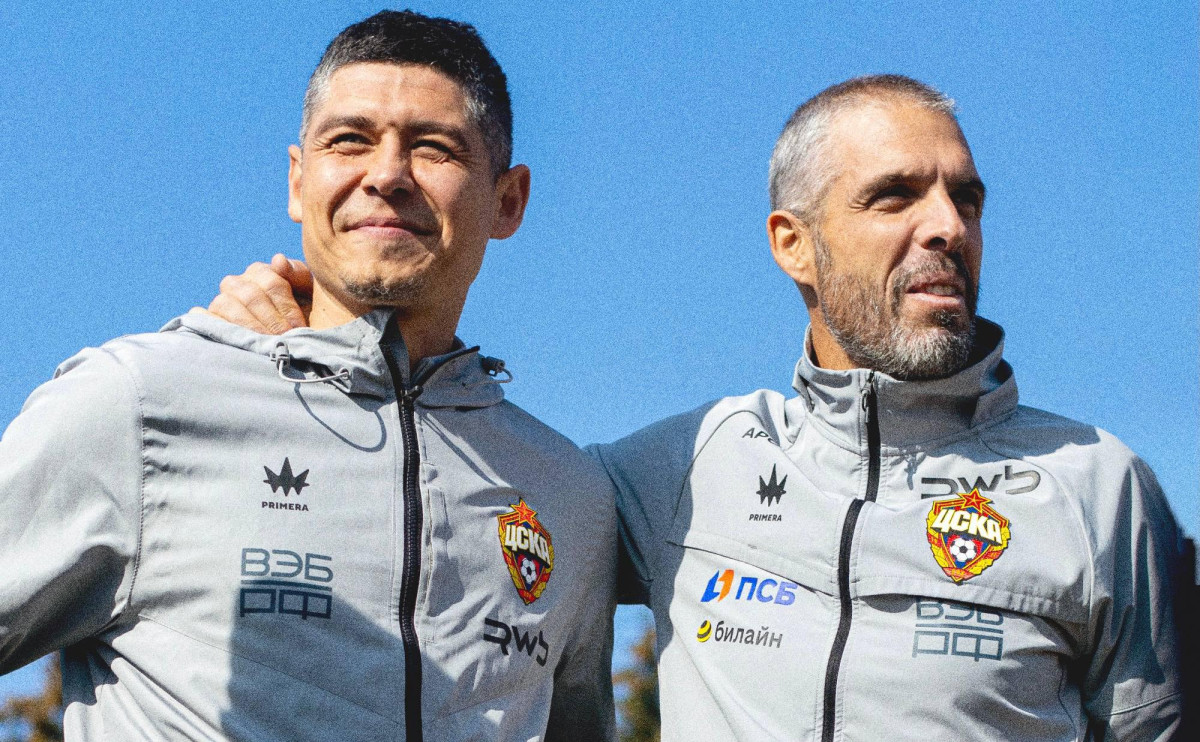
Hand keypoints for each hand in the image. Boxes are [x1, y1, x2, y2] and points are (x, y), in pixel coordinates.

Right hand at [194, 254, 312, 333]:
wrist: (297, 338)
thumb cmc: (305, 312)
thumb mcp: (309, 292)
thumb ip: (298, 273)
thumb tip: (277, 260)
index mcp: (261, 272)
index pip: (271, 283)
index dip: (286, 306)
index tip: (298, 326)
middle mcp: (237, 284)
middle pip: (250, 295)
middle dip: (270, 319)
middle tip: (284, 338)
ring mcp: (222, 302)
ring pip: (226, 305)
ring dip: (248, 325)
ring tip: (266, 343)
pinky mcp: (210, 320)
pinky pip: (203, 317)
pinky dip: (213, 325)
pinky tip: (232, 337)